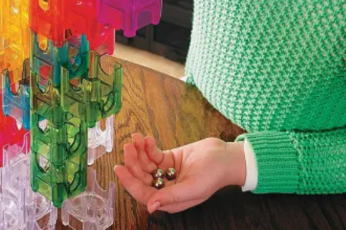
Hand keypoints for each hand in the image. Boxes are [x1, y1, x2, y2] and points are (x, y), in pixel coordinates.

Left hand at [114, 133, 247, 213]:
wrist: (226, 157)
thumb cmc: (214, 175)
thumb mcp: (193, 188)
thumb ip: (171, 197)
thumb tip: (151, 207)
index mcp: (170, 200)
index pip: (144, 194)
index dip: (130, 182)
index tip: (119, 168)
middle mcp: (165, 188)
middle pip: (141, 177)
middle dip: (133, 162)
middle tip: (129, 146)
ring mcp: (166, 173)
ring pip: (144, 164)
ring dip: (138, 151)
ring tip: (137, 138)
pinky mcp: (168, 160)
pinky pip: (152, 154)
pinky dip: (147, 146)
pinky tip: (147, 138)